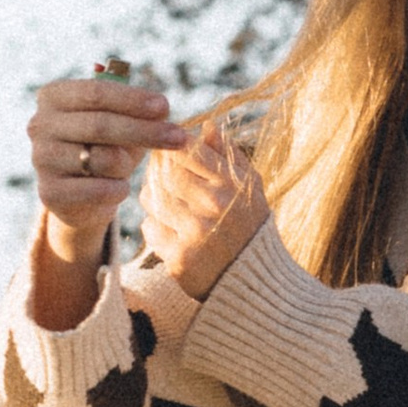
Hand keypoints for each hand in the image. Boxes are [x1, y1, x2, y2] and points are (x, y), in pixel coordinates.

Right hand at [31, 74, 185, 269]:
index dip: (133, 100)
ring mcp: (40, 158)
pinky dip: (117, 189)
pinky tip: (119, 188)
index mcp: (54, 96)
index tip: (165, 107)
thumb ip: (136, 110)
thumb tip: (161, 107)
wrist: (82, 196)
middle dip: (145, 131)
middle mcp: (40, 124)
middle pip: (100, 124)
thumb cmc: (105, 146)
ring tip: (126, 166)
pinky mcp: (49, 192)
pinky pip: (98, 189)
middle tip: (179, 138)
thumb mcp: (119, 121)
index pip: (96, 92)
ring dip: (126, 164)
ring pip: (102, 158)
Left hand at [141, 122, 271, 299]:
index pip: (187, 150)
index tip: (172, 152)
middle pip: (164, 174)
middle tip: (158, 172)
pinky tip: (166, 224)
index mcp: (232, 185)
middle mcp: (214, 207)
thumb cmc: (250, 226)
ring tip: (162, 196)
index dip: (172, 147)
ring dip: (151, 195)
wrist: (256, 281)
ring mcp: (195, 234)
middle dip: (157, 170)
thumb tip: (205, 125)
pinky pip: (150, 228)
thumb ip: (228, 155)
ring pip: (152, 199)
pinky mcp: (179, 259)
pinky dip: (153, 223)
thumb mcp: (249, 187)